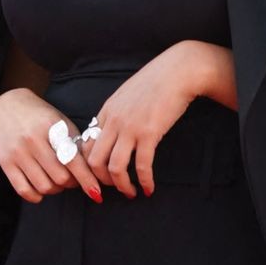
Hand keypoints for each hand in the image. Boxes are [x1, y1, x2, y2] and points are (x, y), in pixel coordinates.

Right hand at [0, 87, 102, 203]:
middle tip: (72, 177)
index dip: (87, 180)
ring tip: (56, 180)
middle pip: (60, 178)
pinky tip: (41, 188)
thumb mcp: (62, 123)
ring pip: (44, 187)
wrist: (8, 106)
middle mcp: (32, 140)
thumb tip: (92, 173)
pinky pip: (24, 190)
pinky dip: (36, 196)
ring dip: (55, 189)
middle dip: (71, 183)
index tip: (96, 193)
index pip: (73, 160)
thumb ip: (77, 146)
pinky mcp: (5, 163)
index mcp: (50, 127)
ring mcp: (17, 153)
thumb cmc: (42, 117)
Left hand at [81, 40, 211, 197]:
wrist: (178, 71)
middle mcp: (113, 121)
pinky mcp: (149, 133)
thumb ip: (117, 114)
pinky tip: (149, 188)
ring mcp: (130, 127)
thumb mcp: (127, 96)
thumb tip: (114, 134)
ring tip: (131, 193)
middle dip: (101, 181)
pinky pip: (141, 166)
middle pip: (94, 161)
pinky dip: (144, 181)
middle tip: (113, 189)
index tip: (102, 176)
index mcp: (106, 112)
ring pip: (115, 167)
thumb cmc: (156, 82)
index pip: (87, 145)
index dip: (91, 166)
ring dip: (122, 186)